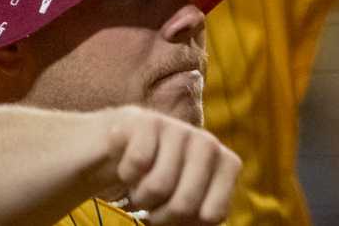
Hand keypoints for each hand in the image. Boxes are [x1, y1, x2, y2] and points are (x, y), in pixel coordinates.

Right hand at [96, 107, 240, 224]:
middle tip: (151, 204)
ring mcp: (180, 129)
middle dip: (158, 216)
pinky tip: (128, 163)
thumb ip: (194, 219)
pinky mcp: (148, 121)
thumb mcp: (180, 205)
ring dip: (139, 196)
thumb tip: (200, 223)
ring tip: (140, 184)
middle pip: (184, 205)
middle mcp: (209, 144)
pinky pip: (136, 164)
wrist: (112, 149)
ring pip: (158, 187)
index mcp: (226, 166)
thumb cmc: (152, 183)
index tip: (173, 216)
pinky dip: (125, 174)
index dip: (184, 225)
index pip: (212, 216)